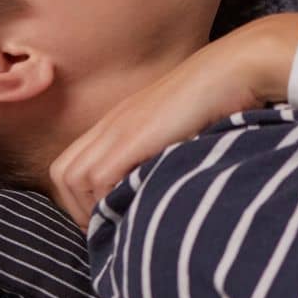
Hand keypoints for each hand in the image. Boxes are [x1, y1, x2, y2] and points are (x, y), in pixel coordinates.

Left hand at [47, 12, 297, 226]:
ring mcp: (121, 127)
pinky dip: (107, 198)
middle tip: (108, 229)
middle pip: (63, 173)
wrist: (233, 68)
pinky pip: (98, 176)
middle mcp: (114, 123)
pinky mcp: (134, 135)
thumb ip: (162, 151)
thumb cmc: (219, 99)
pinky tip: (132, 207)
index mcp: (121, 120)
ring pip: (74, 177)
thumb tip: (160, 188)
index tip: (107, 218)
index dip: (80, 197)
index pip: (71, 164)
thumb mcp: (181, 128)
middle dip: (78, 208)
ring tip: (118, 225)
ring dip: (90, 207)